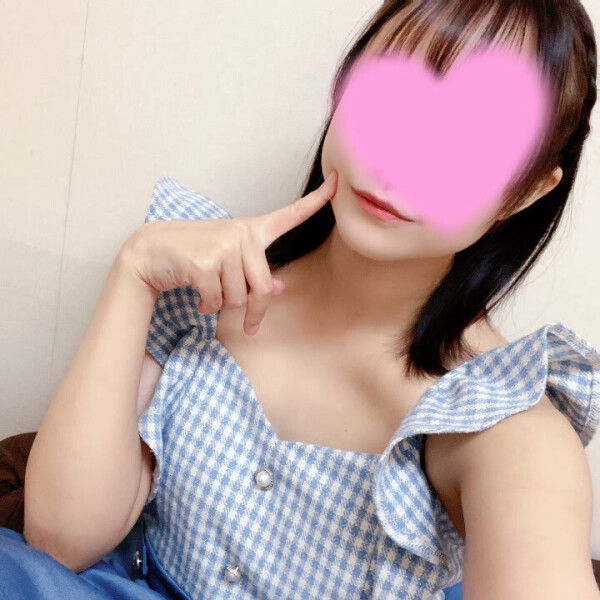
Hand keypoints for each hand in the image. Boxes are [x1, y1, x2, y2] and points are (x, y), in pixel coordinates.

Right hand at [126, 170, 337, 335]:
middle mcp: (241, 234)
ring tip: (208, 292)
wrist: (150, 251)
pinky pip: (217, 301)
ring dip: (223, 305)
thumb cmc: (192, 254)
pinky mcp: (205, 264)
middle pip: (264, 287)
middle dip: (255, 312)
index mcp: (251, 230)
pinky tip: (197, 295)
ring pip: (239, 298)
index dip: (316, 200)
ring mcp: (223, 247)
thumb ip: (254, 273)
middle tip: (249, 325)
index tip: (337, 181)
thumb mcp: (227, 260)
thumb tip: (281, 288)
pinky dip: (207, 307)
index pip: (289, 215)